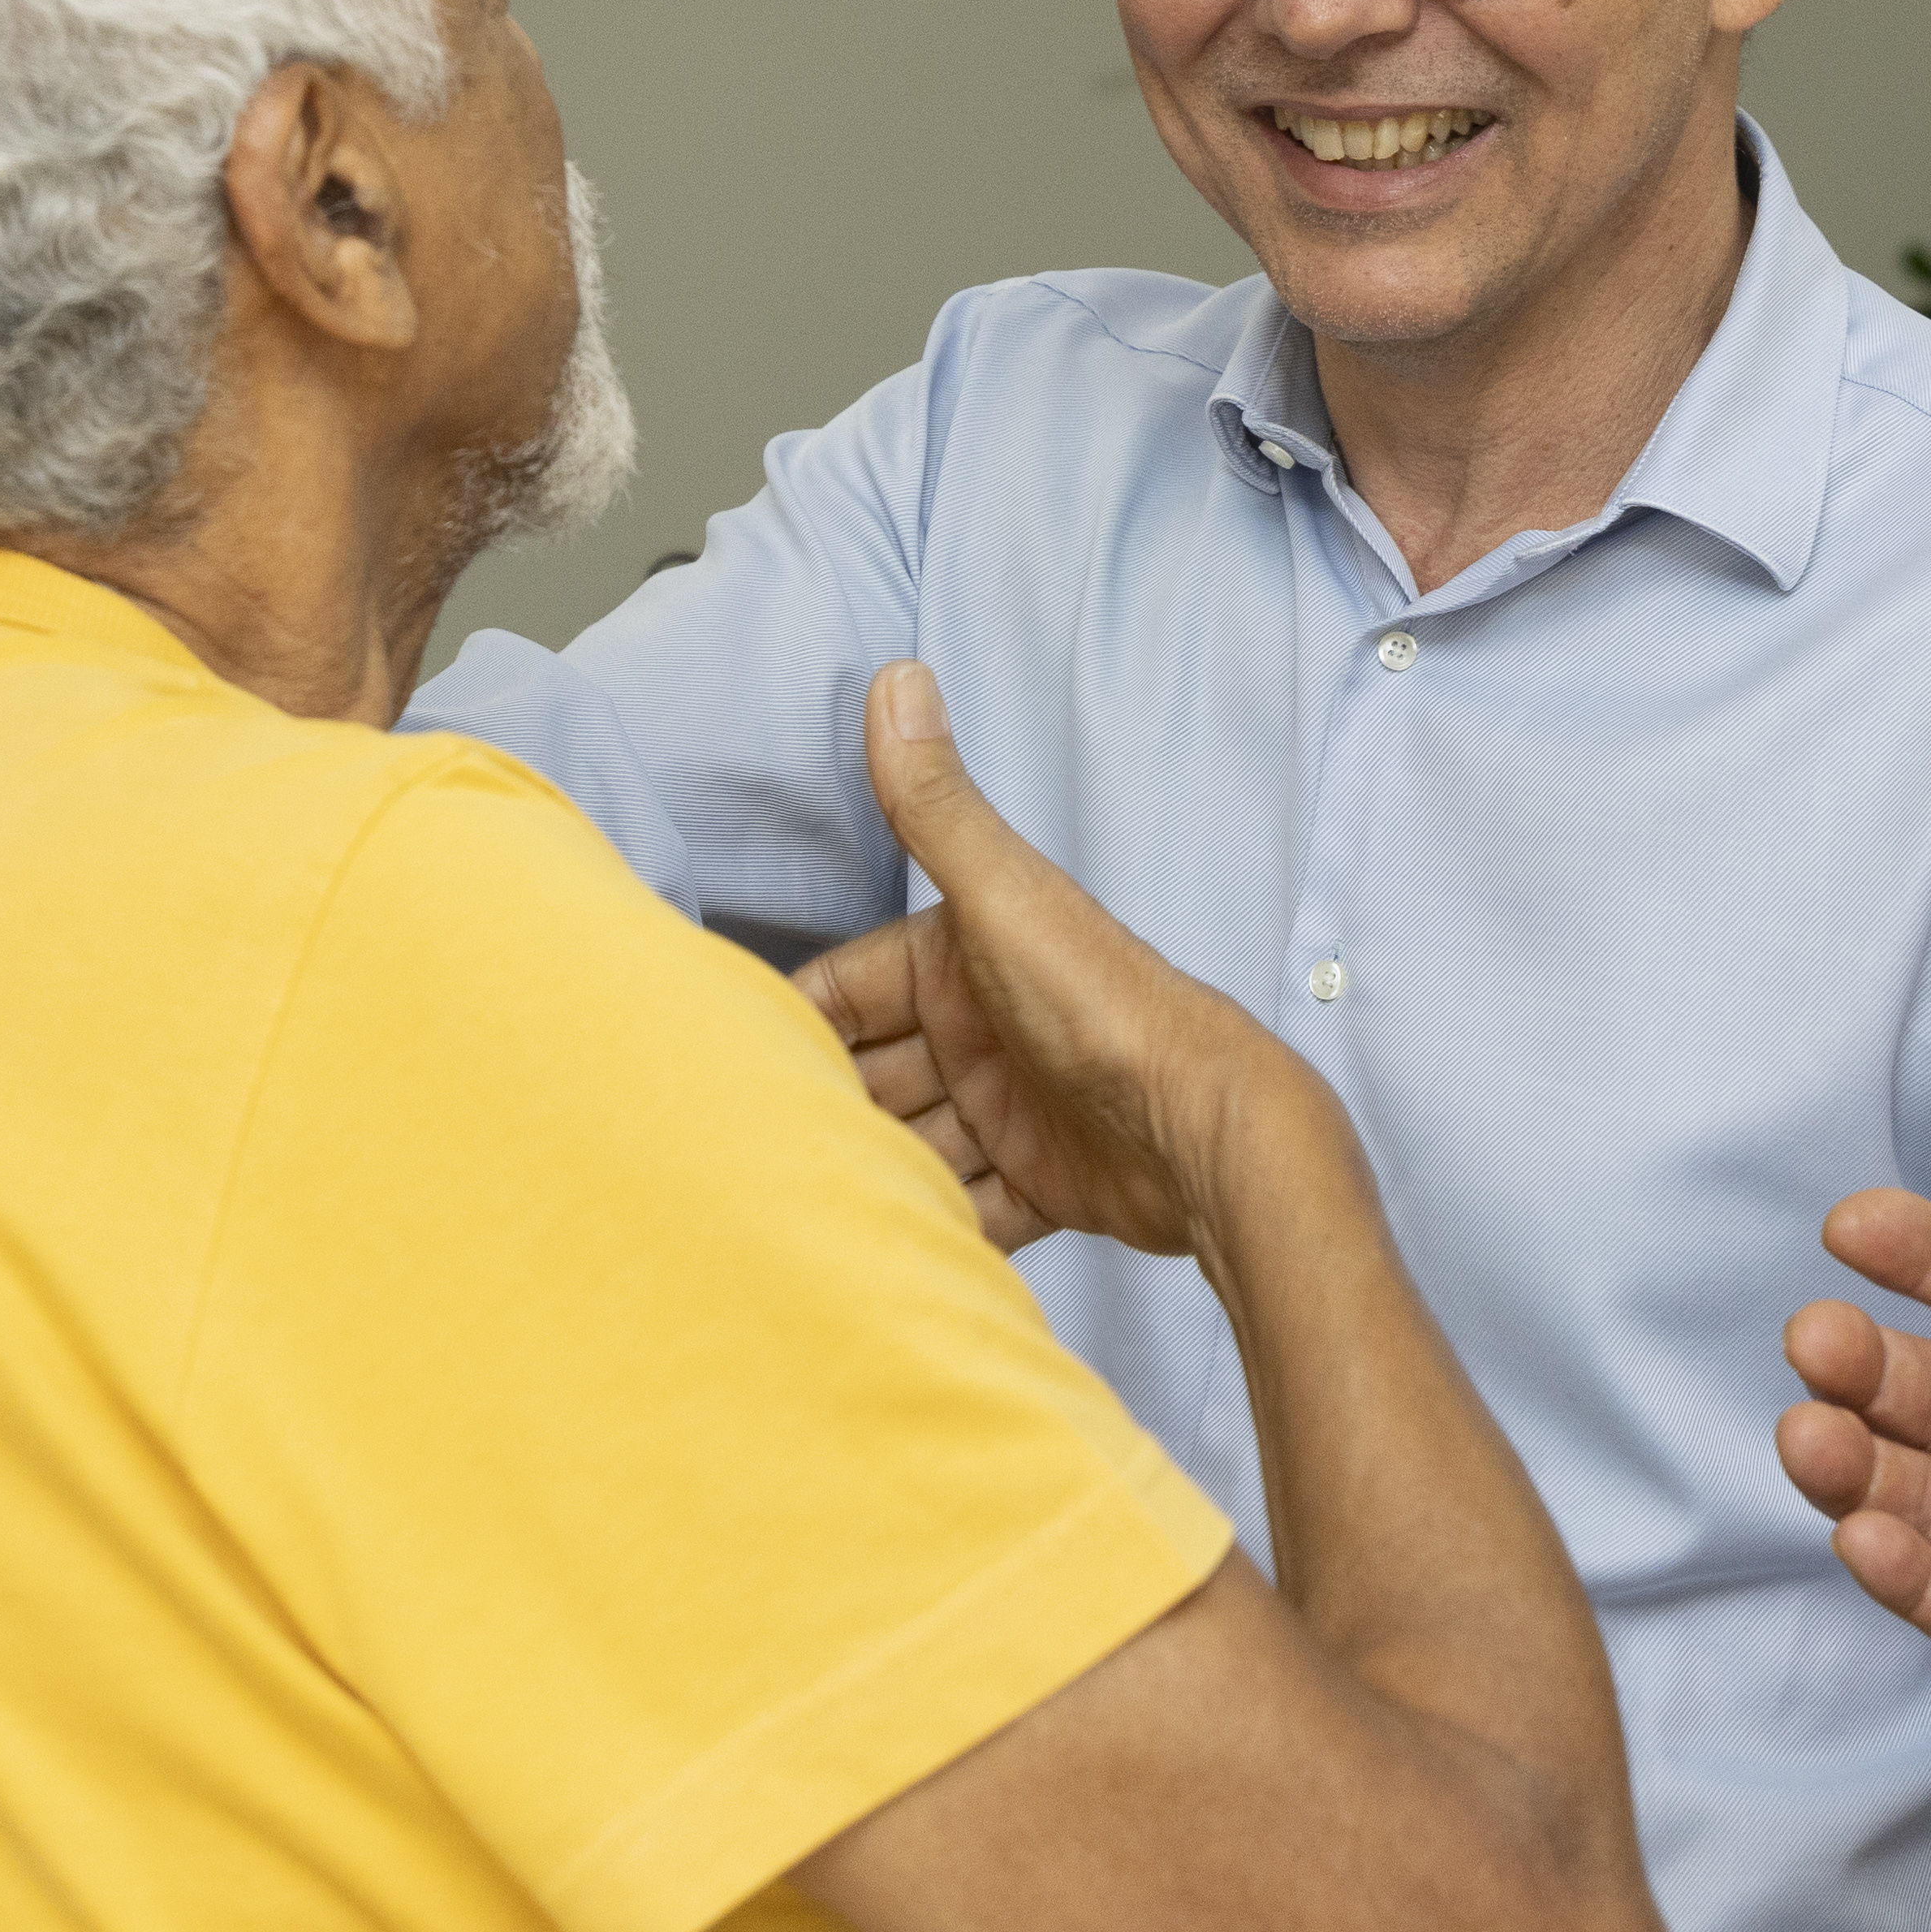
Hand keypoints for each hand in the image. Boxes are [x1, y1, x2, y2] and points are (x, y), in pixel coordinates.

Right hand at [795, 661, 1304, 1257]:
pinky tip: (878, 1254)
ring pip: (911, 1145)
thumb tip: (897, 677)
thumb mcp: (1003, 897)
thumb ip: (937, 805)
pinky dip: (931, 1229)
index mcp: (963, 958)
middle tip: (744, 1158)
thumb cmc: (1107, 1007)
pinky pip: (969, 1208)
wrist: (1206, 1129)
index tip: (724, 1069)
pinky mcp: (1044, 1182)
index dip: (796, 1022)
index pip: (851, 987)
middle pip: (873, 1074)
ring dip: (869, 1175)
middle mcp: (983, 1030)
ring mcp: (1012, 1110)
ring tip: (791, 1215)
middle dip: (822, 1108)